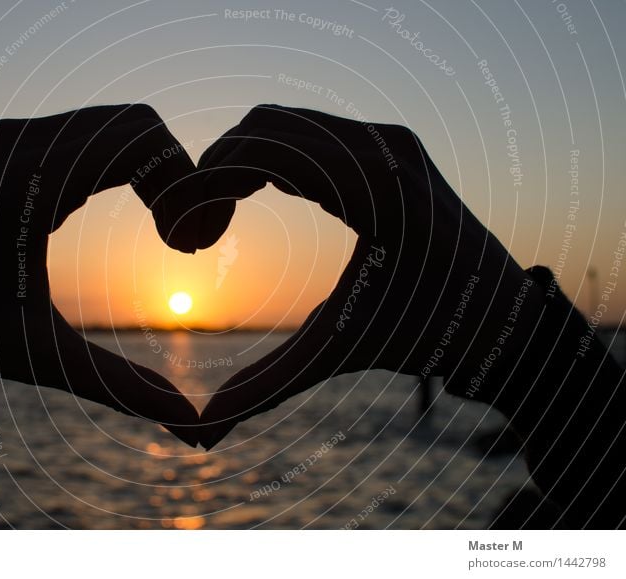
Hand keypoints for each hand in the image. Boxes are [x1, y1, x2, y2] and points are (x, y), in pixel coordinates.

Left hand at [0, 104, 205, 446]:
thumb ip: (120, 385)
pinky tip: (131, 214)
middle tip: (185, 244)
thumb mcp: (37, 357)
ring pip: (115, 126)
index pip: (140, 140)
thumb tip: (192, 428)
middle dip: (178, 178)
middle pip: (136, 124)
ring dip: (153, 172)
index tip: (190, 250)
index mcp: (27, 179)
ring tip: (167, 234)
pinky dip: (125, 167)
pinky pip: (88, 136)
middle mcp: (18, 142)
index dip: (186, 188)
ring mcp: (9, 139)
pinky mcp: (5, 149)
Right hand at [197, 104, 543, 448]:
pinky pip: (307, 131)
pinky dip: (267, 158)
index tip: (176, 233)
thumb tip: (201, 434)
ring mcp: (390, 136)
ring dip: (237, 165)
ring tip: (215, 221)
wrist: (502, 317)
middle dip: (213, 173)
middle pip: (264, 128)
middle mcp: (386, 147)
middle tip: (192, 234)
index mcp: (379, 190)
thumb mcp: (338, 353)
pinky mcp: (388, 141)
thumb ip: (267, 385)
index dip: (205, 185)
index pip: (266, 153)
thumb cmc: (425, 335)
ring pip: (282, 124)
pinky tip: (252, 199)